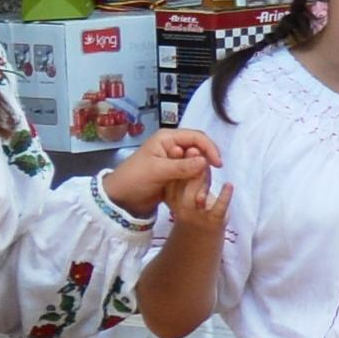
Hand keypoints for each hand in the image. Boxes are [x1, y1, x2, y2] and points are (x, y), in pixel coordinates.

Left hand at [104, 126, 219, 217]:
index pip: (197, 137)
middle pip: (200, 152)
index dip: (209, 149)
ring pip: (198, 167)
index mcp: (168, 138)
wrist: (120, 200)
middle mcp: (173, 147)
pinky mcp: (175, 176)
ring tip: (197, 194)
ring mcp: (175, 162)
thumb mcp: (157, 171)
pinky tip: (193, 196)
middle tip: (204, 185)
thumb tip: (205, 162)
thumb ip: (182, 166)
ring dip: (200, 179)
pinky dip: (195, 186)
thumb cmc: (134, 179)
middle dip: (205, 167)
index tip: (217, 165)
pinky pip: (192, 178)